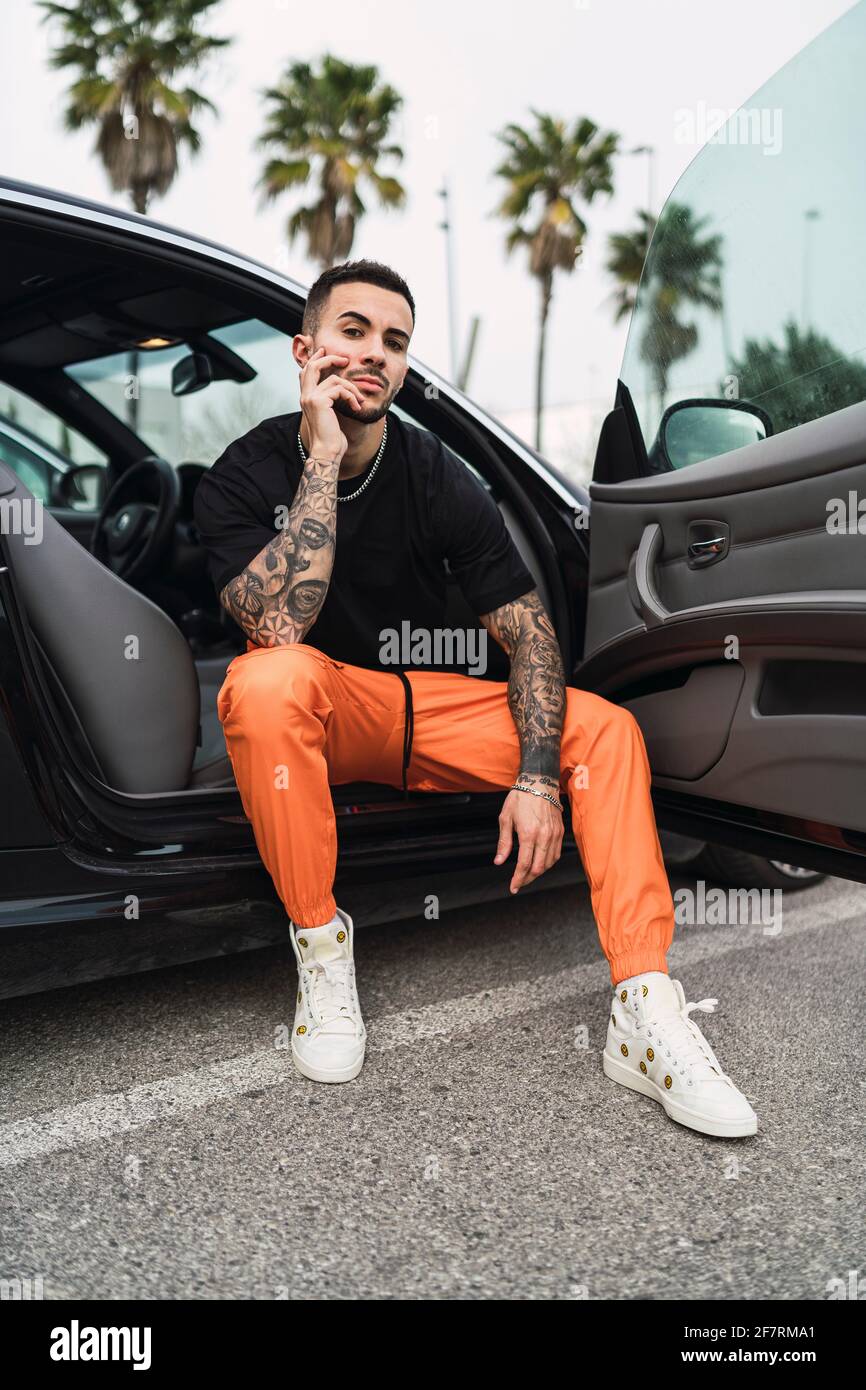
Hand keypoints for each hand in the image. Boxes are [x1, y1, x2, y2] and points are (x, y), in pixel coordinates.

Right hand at [299, 347, 365, 462]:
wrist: (327, 452)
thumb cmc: (332, 438)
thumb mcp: (331, 415)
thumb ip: (331, 400)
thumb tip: (341, 389)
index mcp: (306, 398)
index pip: (306, 372)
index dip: (316, 360)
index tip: (325, 352)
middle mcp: (305, 396)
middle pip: (313, 366)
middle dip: (329, 358)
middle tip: (345, 359)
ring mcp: (310, 397)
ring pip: (335, 379)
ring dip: (352, 389)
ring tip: (359, 401)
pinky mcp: (319, 401)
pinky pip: (340, 389)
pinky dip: (352, 396)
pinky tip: (356, 407)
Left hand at [494, 779, 563, 892]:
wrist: (539, 782)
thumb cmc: (520, 798)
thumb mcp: (505, 818)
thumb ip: (504, 842)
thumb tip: (499, 862)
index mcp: (528, 833)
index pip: (524, 865)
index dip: (518, 879)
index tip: (513, 887)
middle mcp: (544, 836)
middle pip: (538, 868)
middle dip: (527, 879)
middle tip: (519, 883)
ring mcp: (554, 834)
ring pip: (549, 863)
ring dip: (538, 872)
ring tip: (528, 875)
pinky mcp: (560, 831)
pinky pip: (556, 854)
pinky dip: (548, 863)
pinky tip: (540, 864)